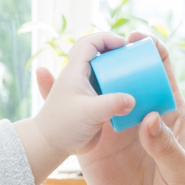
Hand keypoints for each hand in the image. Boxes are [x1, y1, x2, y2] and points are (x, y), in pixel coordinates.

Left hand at [17, 33, 143, 181]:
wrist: (50, 146)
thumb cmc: (63, 126)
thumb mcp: (89, 113)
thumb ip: (112, 104)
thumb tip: (132, 100)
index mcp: (74, 71)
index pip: (89, 43)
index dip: (107, 38)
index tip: (124, 45)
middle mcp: (79, 76)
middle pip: (95, 51)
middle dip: (113, 47)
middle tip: (130, 53)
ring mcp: (85, 88)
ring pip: (102, 68)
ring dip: (116, 65)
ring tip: (133, 68)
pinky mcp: (92, 101)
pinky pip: (107, 85)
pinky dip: (118, 82)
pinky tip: (130, 89)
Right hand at [36, 36, 184, 184]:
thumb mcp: (184, 178)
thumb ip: (167, 149)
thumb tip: (146, 120)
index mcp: (171, 119)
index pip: (163, 76)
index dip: (153, 53)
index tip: (139, 40)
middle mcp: (142, 121)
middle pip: (128, 77)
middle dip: (115, 57)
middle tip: (101, 43)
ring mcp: (115, 136)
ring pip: (101, 95)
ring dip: (88, 75)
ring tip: (73, 55)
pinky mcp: (93, 154)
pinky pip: (78, 125)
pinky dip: (61, 103)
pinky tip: (45, 79)